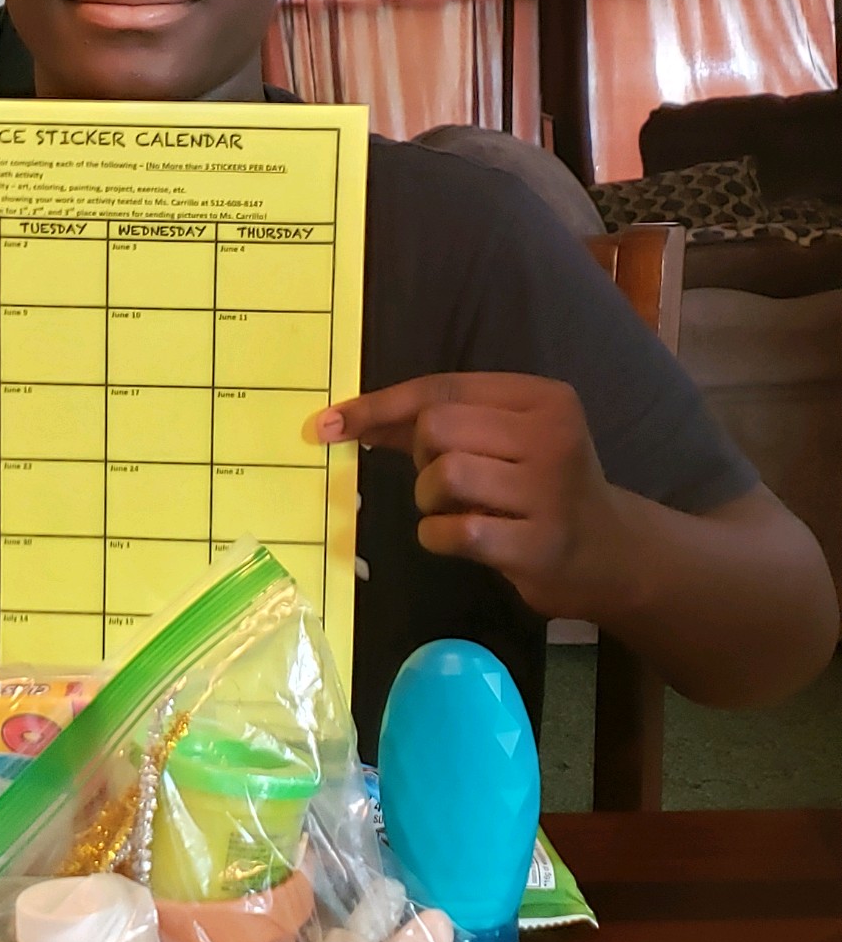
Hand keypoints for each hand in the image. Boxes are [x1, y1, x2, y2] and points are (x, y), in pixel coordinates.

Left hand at [315, 372, 622, 617]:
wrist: (613, 554)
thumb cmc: (543, 490)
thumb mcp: (505, 442)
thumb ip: (439, 425)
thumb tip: (351, 419)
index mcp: (541, 397)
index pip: (443, 387)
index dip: (379, 405)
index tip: (328, 424)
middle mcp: (550, 435)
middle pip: (438, 427)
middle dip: (419, 457)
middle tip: (442, 481)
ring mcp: (548, 491)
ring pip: (444, 475)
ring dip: (428, 499)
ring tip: (455, 510)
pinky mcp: (537, 543)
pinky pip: (455, 531)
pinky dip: (436, 536)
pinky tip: (455, 539)